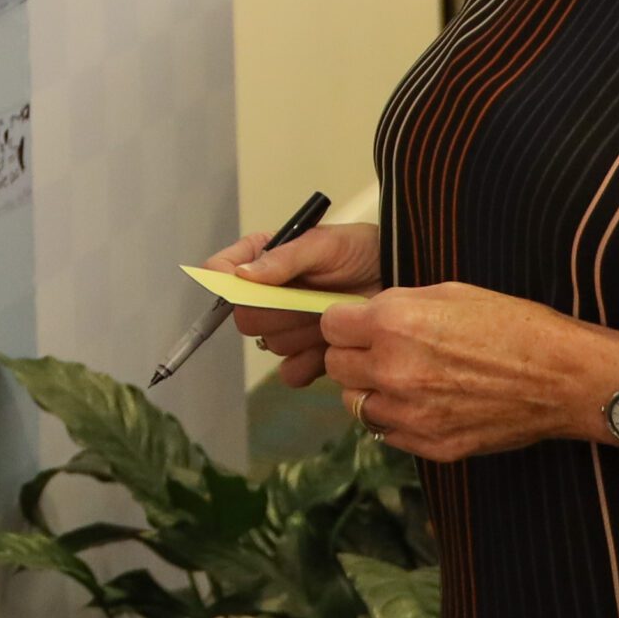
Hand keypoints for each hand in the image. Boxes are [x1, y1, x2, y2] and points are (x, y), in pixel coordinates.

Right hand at [203, 223, 380, 388]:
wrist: (398, 276)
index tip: (240, 285)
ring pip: (272, 345)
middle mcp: (268, 295)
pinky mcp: (307, 356)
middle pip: (243, 318)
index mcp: (264, 260)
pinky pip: (291, 372)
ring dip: (302, 333)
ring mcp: (287, 328)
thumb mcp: (325, 245)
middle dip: (278, 311)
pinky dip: (310, 362)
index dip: (223, 280)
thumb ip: (284, 258)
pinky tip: (331, 344)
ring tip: (331, 312)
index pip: (220, 271)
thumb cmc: (362, 250)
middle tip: (310, 297)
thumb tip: (241, 276)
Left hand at [320, 284, 618, 462]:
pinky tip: (424, 402)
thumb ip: (397, 306)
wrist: (561, 377)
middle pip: (336, 366)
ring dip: (370, 390)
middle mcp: (391, 370)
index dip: (346, 322)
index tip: (359, 324)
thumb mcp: (449, 293)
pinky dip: (395, 418)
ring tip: (404, 378)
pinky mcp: (428, 446)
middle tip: (382, 350)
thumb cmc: (512, 324)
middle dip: (354, 355)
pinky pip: (386, 432)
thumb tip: (365, 317)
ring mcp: (408, 414)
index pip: (330, 326)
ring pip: (354, 404)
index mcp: (393, 323)